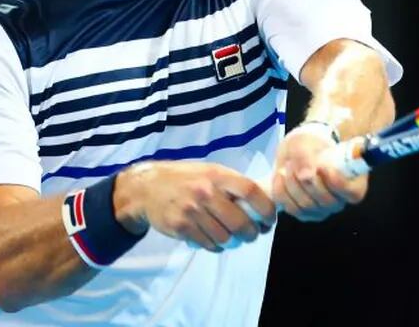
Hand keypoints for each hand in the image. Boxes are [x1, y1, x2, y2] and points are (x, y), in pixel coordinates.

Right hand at [114, 161, 275, 251]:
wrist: (148, 187)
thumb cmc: (186, 178)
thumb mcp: (210, 171)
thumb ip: (232, 184)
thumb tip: (262, 201)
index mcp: (217, 175)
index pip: (251, 192)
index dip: (266, 209)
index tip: (269, 219)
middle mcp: (205, 192)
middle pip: (240, 222)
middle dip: (252, 233)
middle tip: (253, 234)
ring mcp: (192, 211)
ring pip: (225, 237)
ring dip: (234, 242)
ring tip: (233, 237)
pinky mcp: (181, 227)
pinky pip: (209, 244)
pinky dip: (217, 246)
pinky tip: (215, 239)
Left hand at [272, 126, 368, 221]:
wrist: (298, 150)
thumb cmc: (311, 143)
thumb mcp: (306, 141)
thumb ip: (306, 155)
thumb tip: (306, 176)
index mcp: (352, 181)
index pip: (354, 192)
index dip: (339, 184)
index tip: (323, 167)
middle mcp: (340, 199)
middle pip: (327, 201)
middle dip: (308, 181)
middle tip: (295, 162)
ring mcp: (322, 209)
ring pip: (307, 206)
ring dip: (292, 184)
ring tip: (288, 166)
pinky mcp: (304, 213)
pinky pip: (292, 208)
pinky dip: (282, 192)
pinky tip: (279, 176)